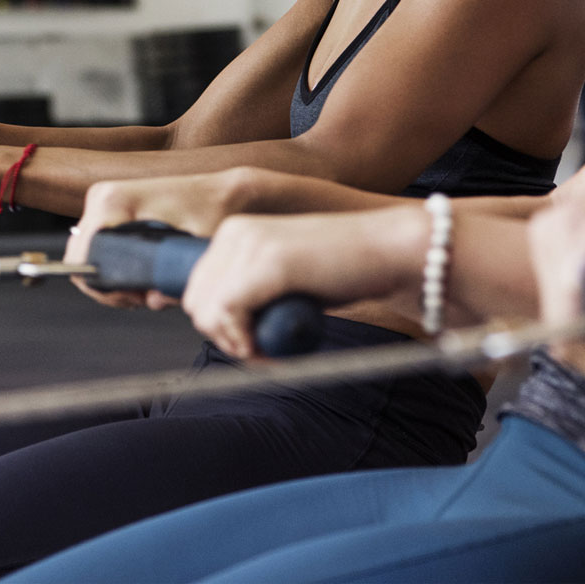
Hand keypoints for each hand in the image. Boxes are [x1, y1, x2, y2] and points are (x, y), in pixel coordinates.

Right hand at [63, 169, 258, 309]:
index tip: (139, 296)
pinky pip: (98, 248)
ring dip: (118, 280)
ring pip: (90, 258)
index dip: (109, 289)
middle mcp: (100, 197)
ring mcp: (102, 200)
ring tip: (152, 283)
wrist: (223, 191)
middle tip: (148, 295)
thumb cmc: (212, 212)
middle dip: (114, 288)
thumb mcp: (191, 249)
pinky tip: (146, 271)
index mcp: (112, 202)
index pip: (83, 259)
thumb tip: (152, 300)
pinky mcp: (108, 208)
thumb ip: (169, 278)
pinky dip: (118, 267)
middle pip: (84, 261)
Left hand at [180, 209, 424, 358]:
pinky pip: (229, 314)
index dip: (217, 326)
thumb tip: (213, 324)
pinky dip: (246, 343)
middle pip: (195, 304)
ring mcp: (250, 244)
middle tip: (261, 351)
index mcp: (234, 233)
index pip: (194, 290)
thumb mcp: (283, 280)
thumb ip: (248, 293)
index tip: (246, 344)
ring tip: (270, 352)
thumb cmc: (342, 271)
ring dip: (236, 344)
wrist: (390, 251)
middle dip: (224, 337)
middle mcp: (235, 232)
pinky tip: (272, 351)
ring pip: (207, 313)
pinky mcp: (269, 262)